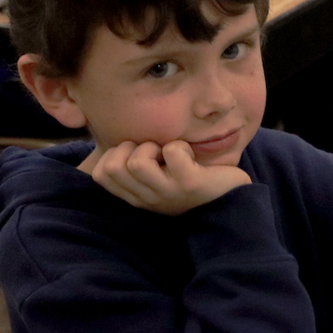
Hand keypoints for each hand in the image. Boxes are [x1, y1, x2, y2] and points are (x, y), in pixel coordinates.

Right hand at [89, 140, 249, 215]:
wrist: (231, 200)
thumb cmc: (190, 181)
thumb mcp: (156, 177)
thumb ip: (134, 164)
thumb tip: (113, 132)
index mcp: (137, 197)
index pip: (100, 176)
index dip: (113, 156)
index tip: (137, 155)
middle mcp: (149, 199)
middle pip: (113, 167)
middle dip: (129, 148)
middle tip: (154, 152)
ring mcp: (169, 193)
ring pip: (136, 162)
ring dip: (152, 146)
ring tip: (171, 154)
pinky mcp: (190, 184)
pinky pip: (172, 152)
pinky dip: (181, 146)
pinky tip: (191, 155)